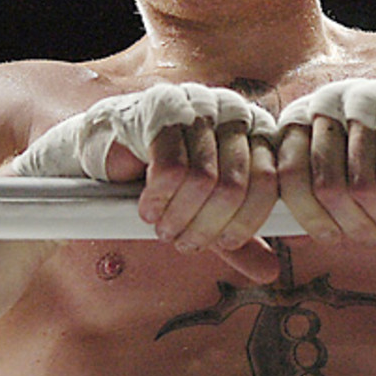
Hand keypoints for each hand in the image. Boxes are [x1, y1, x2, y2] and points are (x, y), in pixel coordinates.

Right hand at [11, 83, 280, 280]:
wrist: (103, 154)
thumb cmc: (160, 182)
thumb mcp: (205, 214)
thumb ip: (238, 240)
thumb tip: (273, 271)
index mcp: (256, 129)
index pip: (271, 183)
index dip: (245, 223)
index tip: (219, 244)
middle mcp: (233, 110)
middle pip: (238, 185)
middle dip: (209, 227)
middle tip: (183, 242)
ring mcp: (197, 104)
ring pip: (206, 180)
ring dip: (180, 217)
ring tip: (163, 227)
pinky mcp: (161, 109)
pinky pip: (172, 168)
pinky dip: (159, 199)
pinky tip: (147, 207)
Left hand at [277, 116, 375, 243]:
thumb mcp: (343, 164)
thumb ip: (314, 194)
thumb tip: (293, 238)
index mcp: (303, 115)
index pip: (287, 173)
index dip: (309, 216)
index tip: (333, 237)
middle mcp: (328, 103)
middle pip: (325, 186)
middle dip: (352, 226)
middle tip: (374, 238)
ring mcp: (366, 104)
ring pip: (360, 187)